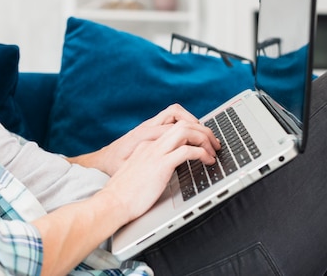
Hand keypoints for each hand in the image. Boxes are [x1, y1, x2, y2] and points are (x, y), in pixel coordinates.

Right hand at [99, 118, 218, 221]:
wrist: (112, 202)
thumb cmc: (124, 195)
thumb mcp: (138, 174)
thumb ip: (150, 167)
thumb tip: (164, 174)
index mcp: (145, 145)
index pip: (173, 129)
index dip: (192, 133)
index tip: (202, 142)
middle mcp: (151, 144)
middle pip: (182, 124)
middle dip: (203, 130)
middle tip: (214, 143)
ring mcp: (155, 153)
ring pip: (186, 131)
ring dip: (205, 138)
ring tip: (214, 150)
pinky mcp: (161, 164)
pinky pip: (188, 151)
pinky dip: (202, 153)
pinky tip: (208, 161)